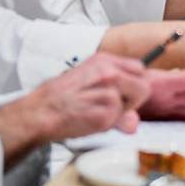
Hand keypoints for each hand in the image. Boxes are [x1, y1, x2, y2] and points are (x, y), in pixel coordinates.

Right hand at [31, 53, 148, 138]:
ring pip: (133, 104)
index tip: (125, 94)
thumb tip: (134, 123)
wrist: (40, 111)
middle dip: (134, 100)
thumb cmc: (61, 99)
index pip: (140, 68)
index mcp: (104, 60)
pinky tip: (90, 119)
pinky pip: (119, 120)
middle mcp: (108, 71)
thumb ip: (117, 99)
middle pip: (144, 85)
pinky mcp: (105, 111)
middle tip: (113, 106)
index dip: (136, 84)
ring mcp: (107, 90)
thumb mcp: (89, 85)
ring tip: (95, 112)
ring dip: (118, 114)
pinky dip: (108, 124)